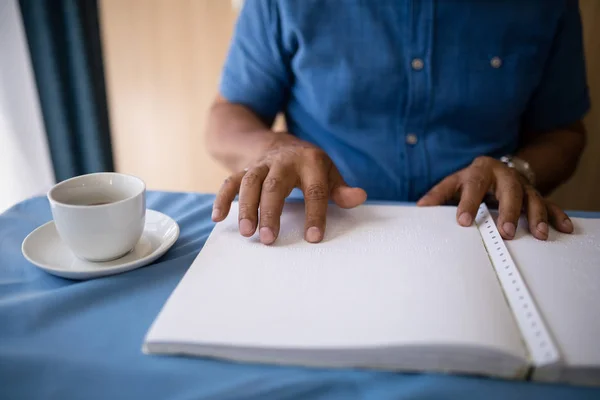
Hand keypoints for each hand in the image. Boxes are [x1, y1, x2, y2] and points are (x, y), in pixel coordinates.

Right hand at [211, 134, 366, 244]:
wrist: (279, 142)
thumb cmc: (309, 166)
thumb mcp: (329, 173)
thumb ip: (341, 189)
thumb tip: (359, 198)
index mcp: (311, 162)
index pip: (315, 190)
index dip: (315, 214)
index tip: (313, 238)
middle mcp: (284, 161)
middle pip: (275, 185)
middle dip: (270, 212)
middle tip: (268, 240)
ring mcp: (261, 165)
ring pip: (250, 183)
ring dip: (246, 208)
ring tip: (246, 233)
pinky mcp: (244, 169)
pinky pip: (230, 182)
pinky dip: (222, 198)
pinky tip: (218, 218)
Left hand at [417, 156, 573, 239]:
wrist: (496, 167)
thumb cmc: (472, 179)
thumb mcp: (454, 182)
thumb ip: (438, 195)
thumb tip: (420, 207)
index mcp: (480, 171)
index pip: (473, 186)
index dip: (468, 204)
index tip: (463, 221)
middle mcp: (504, 175)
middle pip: (509, 190)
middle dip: (508, 210)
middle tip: (505, 231)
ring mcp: (522, 185)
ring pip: (533, 197)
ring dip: (535, 216)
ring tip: (537, 234)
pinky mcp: (536, 194)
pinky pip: (550, 204)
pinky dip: (557, 216)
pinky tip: (563, 228)